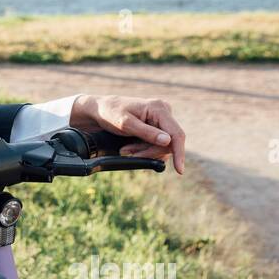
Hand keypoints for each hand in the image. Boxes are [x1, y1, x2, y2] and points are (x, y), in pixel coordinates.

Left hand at [71, 94, 185, 174]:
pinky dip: (143, 150)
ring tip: (125, 150)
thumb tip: (168, 141)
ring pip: (162, 146)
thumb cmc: (110, 114)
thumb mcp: (125, 124)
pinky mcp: (156, 127)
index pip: (176, 134)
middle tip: (127, 153)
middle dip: (149, 152)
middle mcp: (164, 112)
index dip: (179, 153)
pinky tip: (130, 148)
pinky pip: (156, 144)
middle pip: (168, 143)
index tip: (179, 170)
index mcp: (159, 108)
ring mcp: (161, 120)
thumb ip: (146, 133)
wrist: (99, 110)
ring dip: (144, 152)